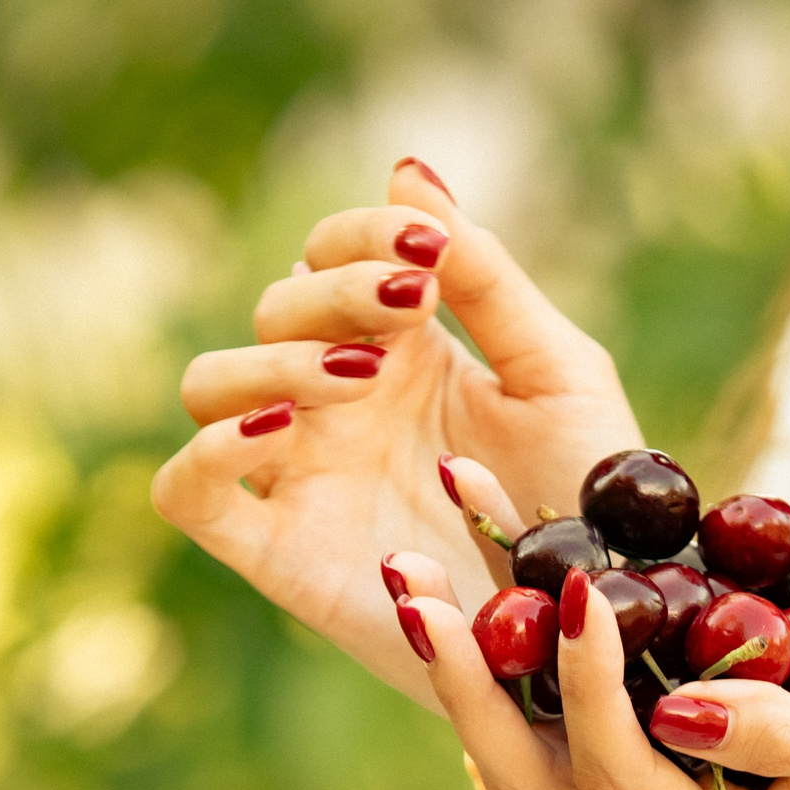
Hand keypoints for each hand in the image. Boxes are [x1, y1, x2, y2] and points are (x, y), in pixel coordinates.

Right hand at [152, 159, 643, 706]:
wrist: (600, 622)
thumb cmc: (589, 497)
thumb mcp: (555, 372)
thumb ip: (486, 278)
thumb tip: (409, 168)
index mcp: (404, 346)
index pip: (334, 252)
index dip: (363, 235)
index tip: (426, 258)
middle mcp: (339, 401)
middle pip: (274, 306)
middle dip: (333, 292)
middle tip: (407, 311)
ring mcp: (302, 474)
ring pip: (209, 384)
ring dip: (270, 360)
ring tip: (357, 374)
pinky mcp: (280, 554)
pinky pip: (190, 495)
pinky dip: (206, 451)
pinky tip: (278, 429)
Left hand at [388, 532, 789, 789]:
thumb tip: (676, 716)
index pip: (618, 774)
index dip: (587, 688)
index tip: (580, 589)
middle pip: (526, 766)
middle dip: (466, 678)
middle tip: (415, 587)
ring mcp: (626, 775)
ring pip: (515, 721)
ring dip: (462, 638)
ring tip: (410, 557)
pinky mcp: (618, 716)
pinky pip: (541, 670)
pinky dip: (507, 599)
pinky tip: (474, 515)